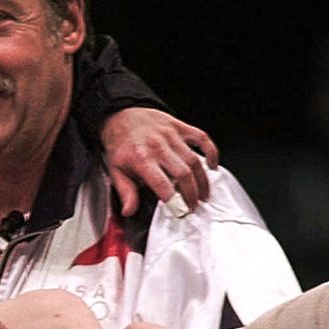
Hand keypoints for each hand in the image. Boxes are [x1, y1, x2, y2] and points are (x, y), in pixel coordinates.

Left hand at [100, 107, 218, 217]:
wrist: (121, 116)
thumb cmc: (121, 145)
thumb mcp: (116, 171)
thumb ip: (125, 192)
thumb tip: (129, 211)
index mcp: (141, 158)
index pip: (162, 184)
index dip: (174, 200)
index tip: (180, 212)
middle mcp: (158, 146)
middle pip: (183, 173)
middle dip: (191, 194)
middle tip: (193, 207)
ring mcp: (171, 135)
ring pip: (194, 160)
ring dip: (202, 181)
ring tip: (203, 195)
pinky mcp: (180, 127)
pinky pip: (202, 138)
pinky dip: (211, 152)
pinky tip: (212, 166)